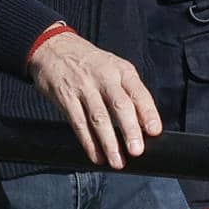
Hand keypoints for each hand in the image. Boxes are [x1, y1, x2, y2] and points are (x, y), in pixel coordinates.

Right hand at [26, 30, 161, 169]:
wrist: (53, 47)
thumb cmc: (89, 62)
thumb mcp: (113, 67)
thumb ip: (127, 91)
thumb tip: (143, 124)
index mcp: (121, 70)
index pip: (138, 92)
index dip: (148, 112)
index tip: (154, 131)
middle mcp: (104, 77)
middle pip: (119, 105)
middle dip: (129, 130)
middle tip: (136, 151)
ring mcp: (84, 87)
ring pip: (99, 117)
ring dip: (109, 142)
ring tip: (117, 162)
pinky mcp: (66, 97)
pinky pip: (78, 123)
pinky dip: (88, 142)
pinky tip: (95, 156)